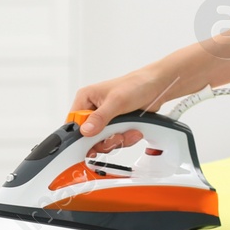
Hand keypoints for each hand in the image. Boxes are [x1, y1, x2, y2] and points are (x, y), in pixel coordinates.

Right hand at [69, 66, 184, 143]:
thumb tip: (85, 130)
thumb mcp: (116, 101)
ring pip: (102, 141)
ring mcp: (104, 118)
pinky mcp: (116, 125)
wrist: (156, 87)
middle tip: (116, 137)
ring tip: (128, 132)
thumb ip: (100, 117)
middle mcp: (93, 109)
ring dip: (117, 140)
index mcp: (86, 98)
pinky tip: (133, 131)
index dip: (81, 136)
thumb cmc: (136, 85)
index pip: (73, 123)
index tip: (91, 144)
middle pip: (88, 136)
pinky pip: (114, 140)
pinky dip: (125, 139)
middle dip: (104, 140)